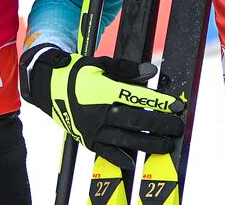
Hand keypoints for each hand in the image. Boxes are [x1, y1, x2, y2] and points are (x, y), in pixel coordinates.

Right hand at [20, 45, 184, 170]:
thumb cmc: (78, 72)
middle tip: (178, 127)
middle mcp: (97, 111)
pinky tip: (133, 161)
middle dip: (159, 124)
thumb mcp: (101, 63)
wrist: (47, 87)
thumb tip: (152, 71)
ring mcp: (91, 128)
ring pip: (123, 138)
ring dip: (146, 143)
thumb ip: (127, 69)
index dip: (158, 102)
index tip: (176, 106)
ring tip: (166, 145)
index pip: (136, 97)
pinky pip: (105, 152)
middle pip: (134, 120)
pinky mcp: (85, 139)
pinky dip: (119, 157)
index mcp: (103, 90)